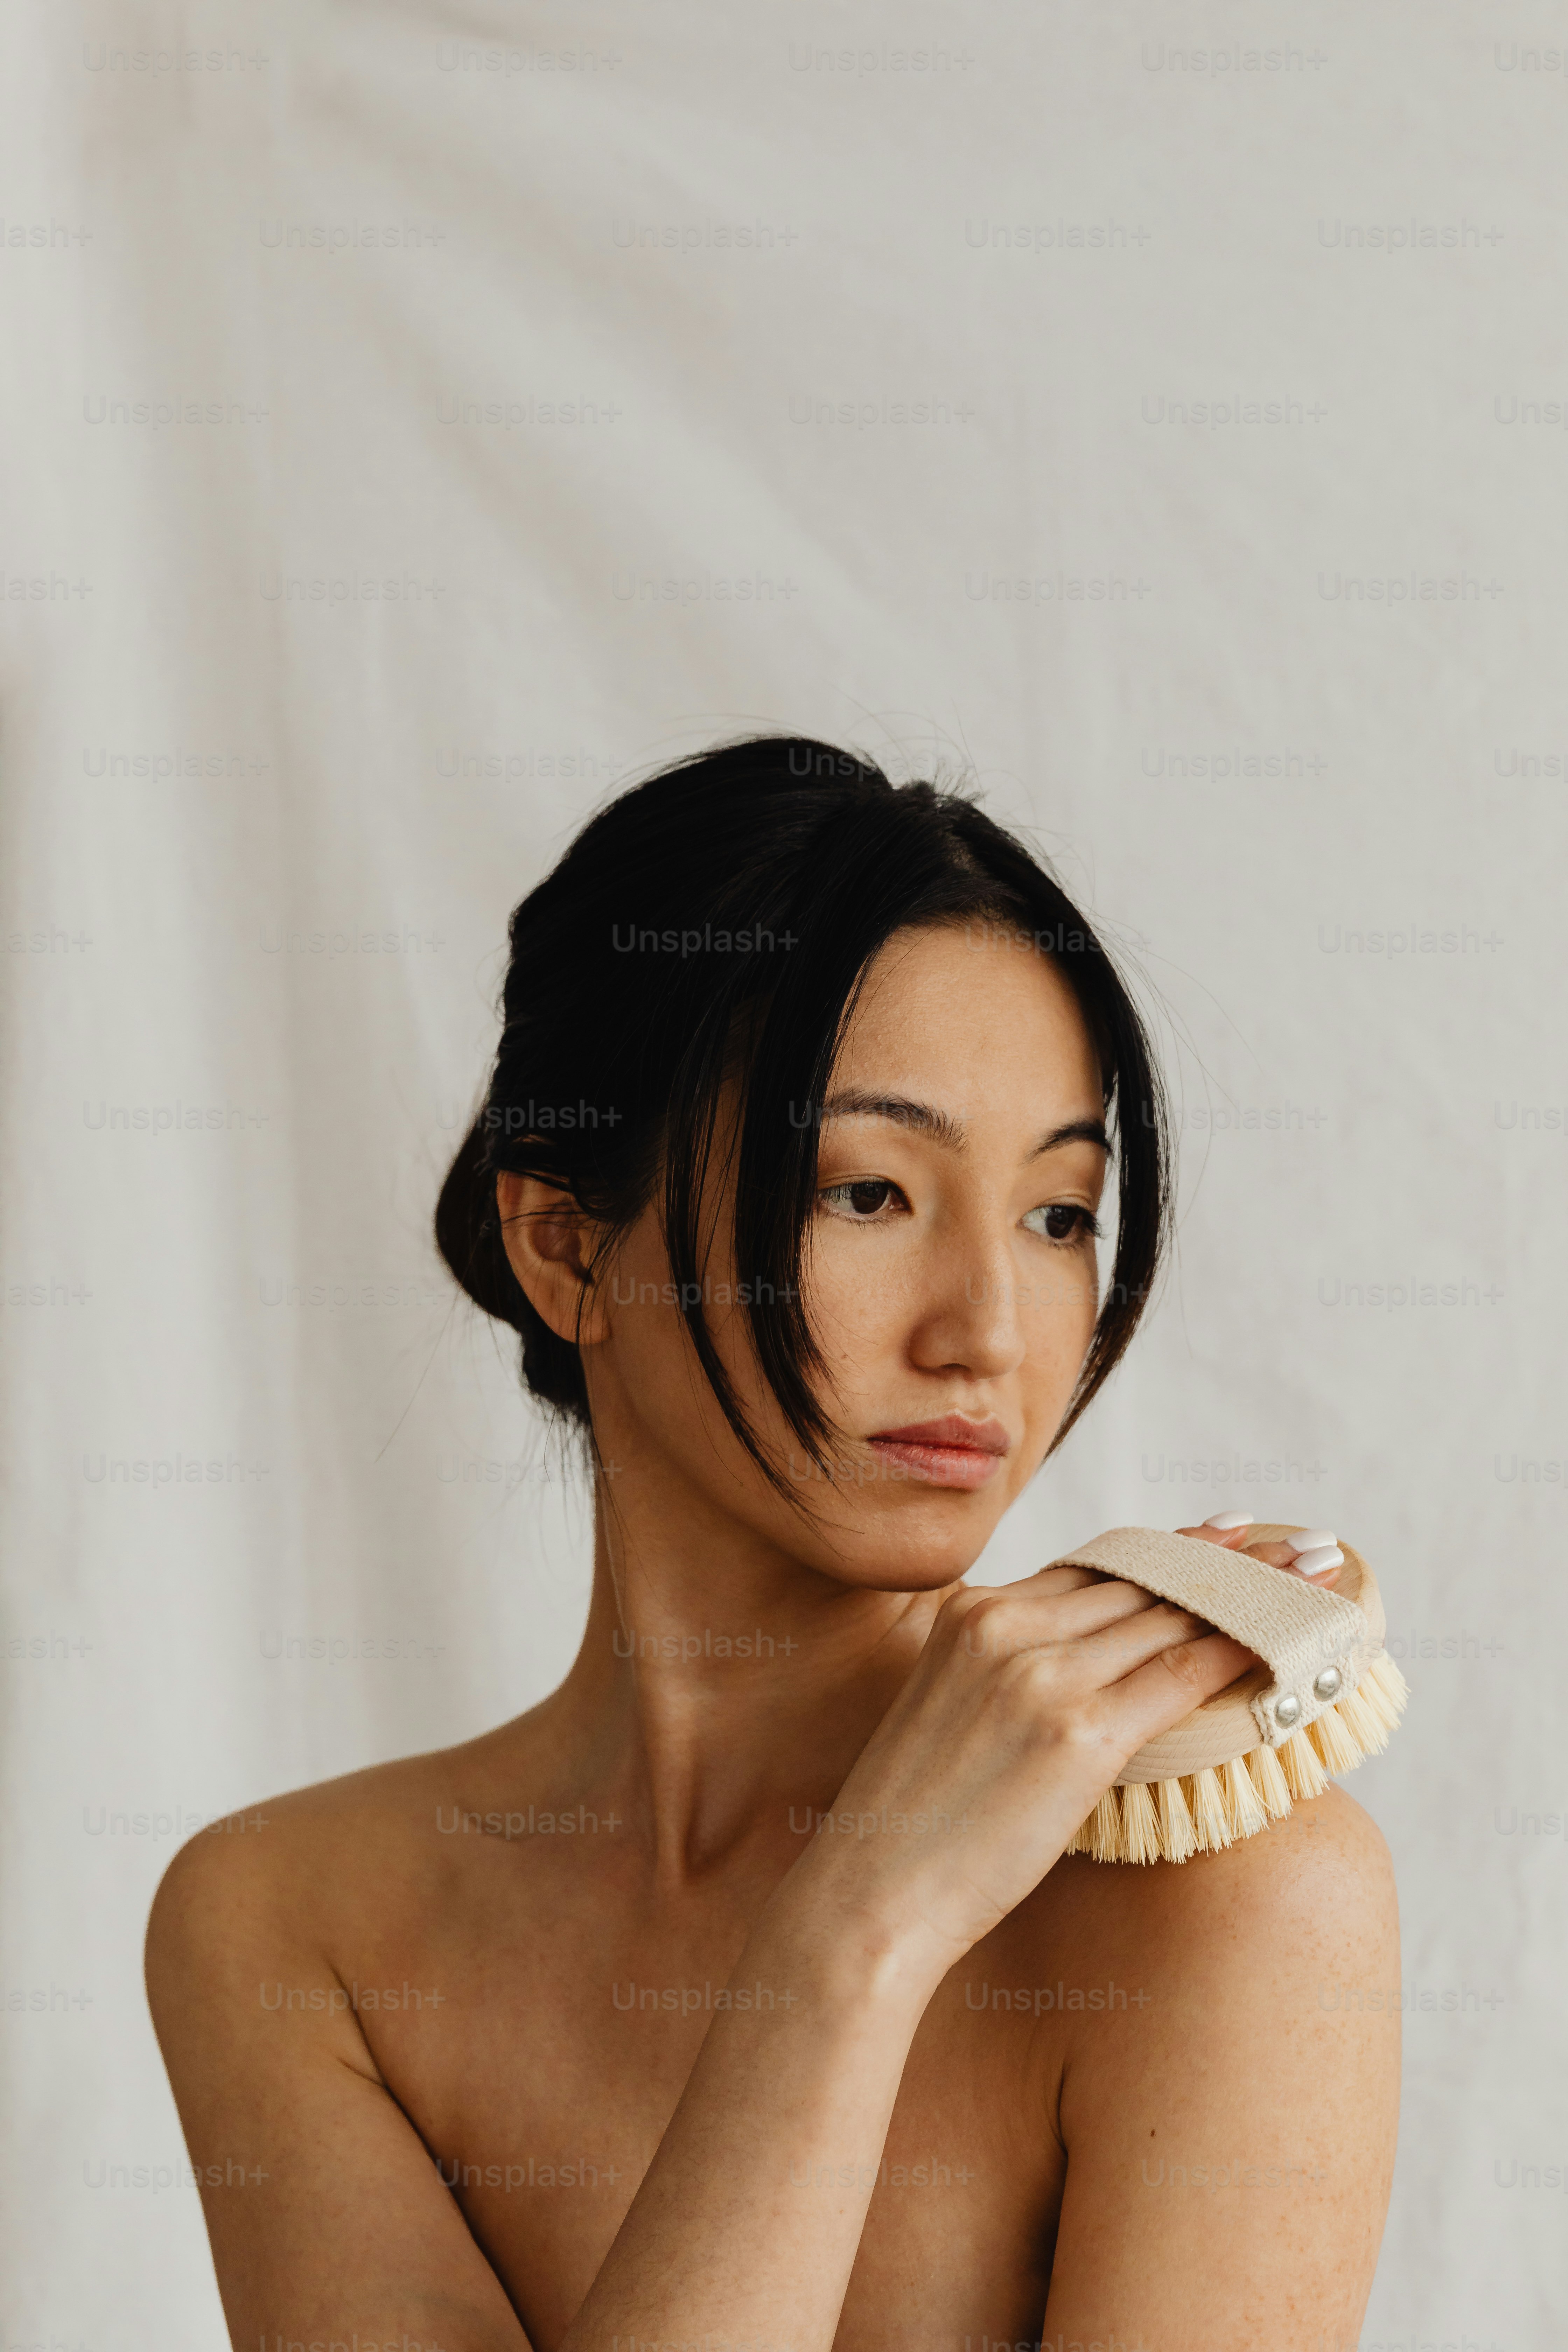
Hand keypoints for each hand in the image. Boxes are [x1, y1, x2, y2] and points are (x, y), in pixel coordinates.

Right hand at [783, 1515, 1335, 1986]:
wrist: (870, 1892)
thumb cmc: (911, 1826)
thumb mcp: (953, 1715)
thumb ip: (1008, 1675)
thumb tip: (1083, 1674)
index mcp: (972, 1614)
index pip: (1093, 1566)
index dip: (1168, 1549)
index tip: (1222, 1535)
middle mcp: (1006, 1625)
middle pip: (1140, 1579)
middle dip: (1223, 1561)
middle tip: (1292, 1548)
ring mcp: (1041, 1674)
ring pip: (1171, 1617)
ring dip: (1251, 1596)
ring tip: (1312, 1580)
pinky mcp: (1078, 1733)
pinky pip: (1183, 1677)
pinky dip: (1244, 1653)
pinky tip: (1289, 1644)